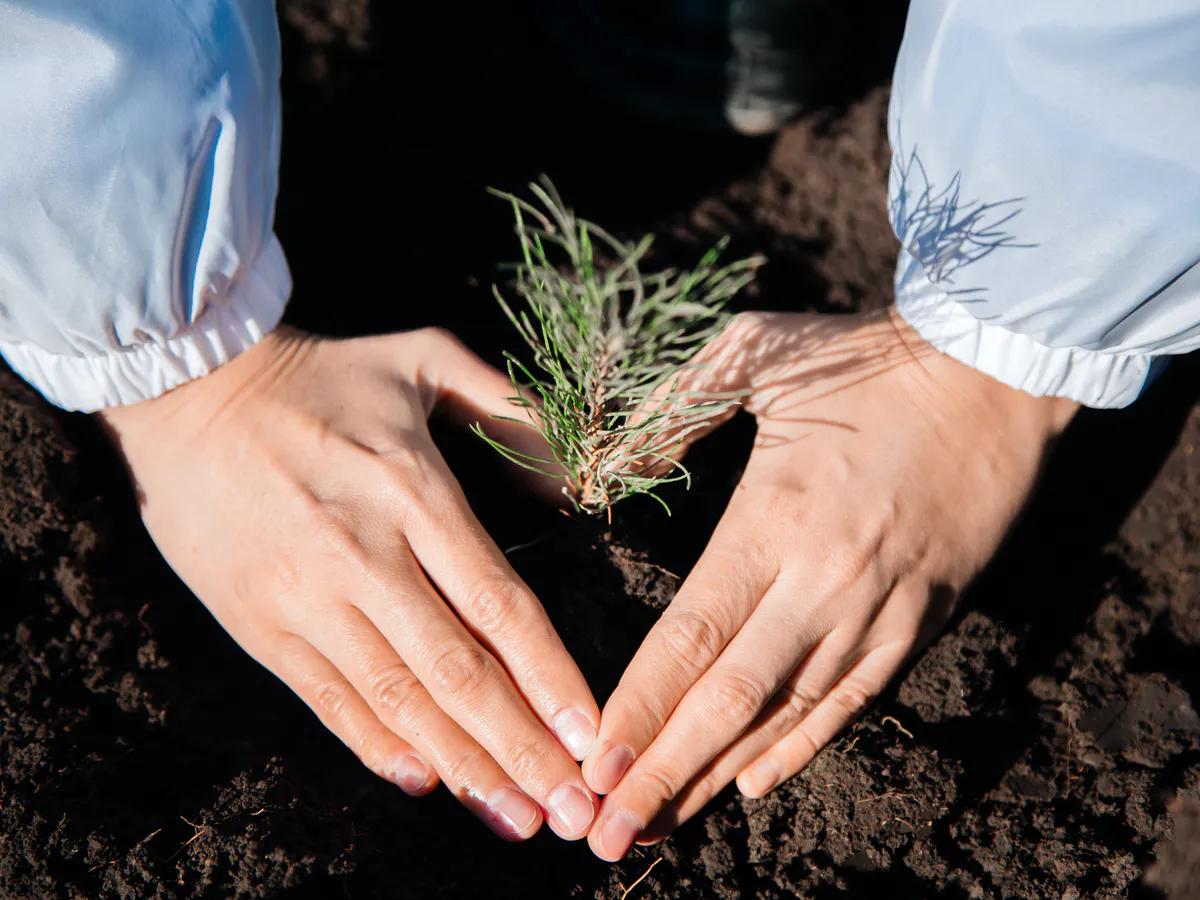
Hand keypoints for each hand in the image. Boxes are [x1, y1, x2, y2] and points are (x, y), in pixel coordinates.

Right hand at [98, 327, 599, 840]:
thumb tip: (571, 483)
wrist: (191, 388)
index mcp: (414, 491)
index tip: (592, 737)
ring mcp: (306, 594)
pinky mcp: (258, 621)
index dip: (552, 680)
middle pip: (457, 671)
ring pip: (396, 699)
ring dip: (462, 766)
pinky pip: (326, 698)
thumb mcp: (424, 358)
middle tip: (570, 811)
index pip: (501, 606)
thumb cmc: (324, 374)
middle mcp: (364, 552)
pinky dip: (375, 746)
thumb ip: (509, 408)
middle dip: (521, 748)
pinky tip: (425, 782)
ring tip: (515, 816)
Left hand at [583, 309, 1078, 859]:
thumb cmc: (863, 358)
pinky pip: (853, 703)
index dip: (636, 709)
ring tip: (664, 824)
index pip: (688, 640)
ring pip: (787, 716)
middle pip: (728, 700)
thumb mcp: (751, 355)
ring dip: (719, 775)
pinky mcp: (922, 620)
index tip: (593, 765)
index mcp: (772, 521)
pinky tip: (754, 782)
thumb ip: (667, 411)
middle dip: (662, 772)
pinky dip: (801, 748)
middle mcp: (822, 583)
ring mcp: (877, 610)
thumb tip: (603, 466)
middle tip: (609, 833)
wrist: (992, 370)